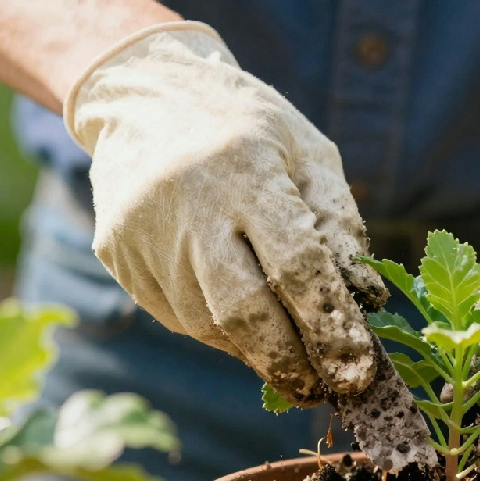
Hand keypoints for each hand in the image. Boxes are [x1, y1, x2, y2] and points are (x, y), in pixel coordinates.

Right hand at [63, 22, 386, 402]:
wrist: (142, 90)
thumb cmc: (246, 123)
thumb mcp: (308, 151)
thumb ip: (339, 223)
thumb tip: (364, 301)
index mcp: (244, 166)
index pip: (296, 265)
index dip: (330, 327)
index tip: (358, 372)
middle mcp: (186, 201)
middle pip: (243, 309)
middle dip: (291, 361)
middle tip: (324, 389)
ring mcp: (142, 231)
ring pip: (207, 322)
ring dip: (256, 352)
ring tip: (290, 358)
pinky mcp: (115, 253)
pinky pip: (176, 314)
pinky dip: (218, 330)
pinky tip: (243, 325)